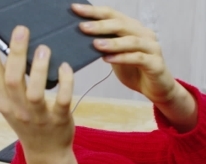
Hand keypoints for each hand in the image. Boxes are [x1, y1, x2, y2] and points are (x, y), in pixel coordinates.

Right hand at [0, 27, 74, 159]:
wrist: (46, 153)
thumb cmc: (29, 124)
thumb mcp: (13, 106)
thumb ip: (10, 84)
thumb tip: (11, 52)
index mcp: (5, 104)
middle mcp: (19, 111)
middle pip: (13, 80)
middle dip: (16, 54)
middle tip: (21, 31)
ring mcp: (39, 117)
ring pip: (35, 92)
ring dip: (39, 69)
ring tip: (43, 49)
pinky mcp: (59, 120)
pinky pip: (62, 99)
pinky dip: (65, 82)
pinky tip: (65, 68)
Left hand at [73, 3, 196, 131]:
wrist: (155, 87)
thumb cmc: (133, 69)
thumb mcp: (114, 54)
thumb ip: (103, 44)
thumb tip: (79, 37)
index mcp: (132, 28)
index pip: (112, 14)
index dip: (94, 11)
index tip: (75, 8)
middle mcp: (143, 33)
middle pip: (121, 25)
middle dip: (100, 25)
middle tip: (82, 27)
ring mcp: (152, 47)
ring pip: (132, 41)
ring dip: (112, 42)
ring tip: (95, 44)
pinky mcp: (155, 63)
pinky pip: (138, 58)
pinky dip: (122, 58)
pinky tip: (108, 59)